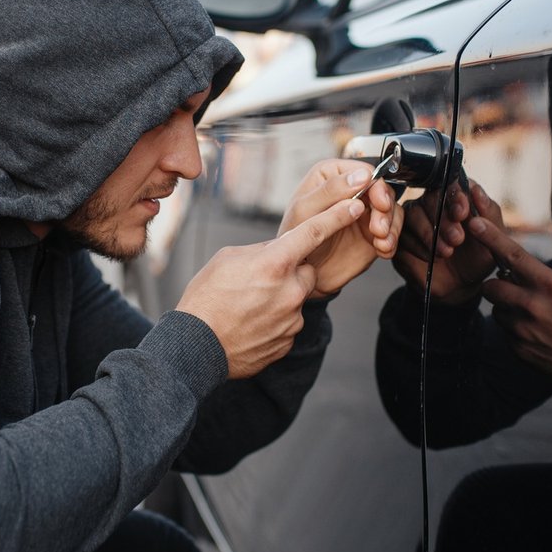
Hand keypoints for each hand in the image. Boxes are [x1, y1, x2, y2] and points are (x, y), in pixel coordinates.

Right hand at [177, 197, 366, 378]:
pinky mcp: (288, 342)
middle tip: (261, 280)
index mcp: (275, 263)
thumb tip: (279, 250)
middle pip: (307, 271)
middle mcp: (290, 291)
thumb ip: (262, 251)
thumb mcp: (227, 259)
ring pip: (296, 299)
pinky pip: (289, 324)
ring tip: (248, 306)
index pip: (315, 232)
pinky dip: (275, 321)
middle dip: (292, 272)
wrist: (195, 347)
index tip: (356, 203)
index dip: (337, 215)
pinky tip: (251, 323)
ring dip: (281, 299)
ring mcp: (292, 320)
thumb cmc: (205, 298)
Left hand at [277, 159, 402, 298]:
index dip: (376, 186)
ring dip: (391, 226)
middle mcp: (351, 190)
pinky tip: (382, 249)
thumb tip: (361, 176)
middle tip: (379, 228)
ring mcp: (364, 211)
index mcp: (332, 176)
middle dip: (385, 210)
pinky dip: (392, 241)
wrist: (301, 271)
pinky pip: (392, 230)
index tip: (379, 203)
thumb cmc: (294, 237)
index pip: (364, 171)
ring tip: (381, 241)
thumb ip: (332, 190)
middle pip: (383, 190)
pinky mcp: (372, 232)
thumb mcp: (305, 210)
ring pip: (392, 209)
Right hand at [394, 179, 504, 304]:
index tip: (462, 213)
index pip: (451, 185)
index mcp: (456, 198)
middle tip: (457, 239)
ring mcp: (414, 219)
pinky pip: (401, 234)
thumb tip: (476, 190)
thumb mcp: (493, 237)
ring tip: (446, 252)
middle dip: (443, 218)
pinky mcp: (401, 237)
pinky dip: (417, 246)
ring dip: (429, 233)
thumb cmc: (478, 258)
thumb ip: (489, 213)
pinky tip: (430, 257)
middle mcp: (432, 203)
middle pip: (429, 198)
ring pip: (412, 214)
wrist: (462, 286)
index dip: (455, 197)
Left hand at [466, 216, 551, 377]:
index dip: (491, 238)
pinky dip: (515, 329)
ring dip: (507, 309)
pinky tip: (535, 333)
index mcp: (549, 286)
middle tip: (509, 289)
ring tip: (530, 316)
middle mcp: (532, 306)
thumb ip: (543, 279)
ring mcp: (523, 329)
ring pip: (497, 310)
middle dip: (496, 286)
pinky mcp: (518, 348)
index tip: (475, 223)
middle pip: (490, 287)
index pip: (514, 256)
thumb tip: (517, 270)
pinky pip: (504, 331)